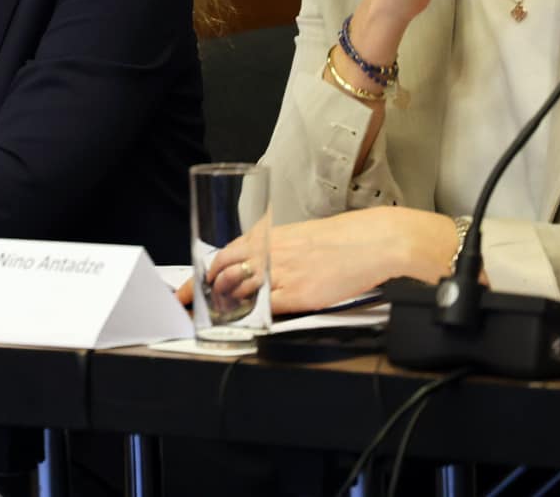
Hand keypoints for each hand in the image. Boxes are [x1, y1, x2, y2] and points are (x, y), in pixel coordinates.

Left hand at [178, 208, 456, 314]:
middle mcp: (271, 252)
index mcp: (269, 236)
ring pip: (239, 291)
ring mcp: (283, 273)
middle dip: (202, 294)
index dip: (198, 275)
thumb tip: (259, 268)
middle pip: (222, 273)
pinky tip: (241, 322)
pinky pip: (265, 307)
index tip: (183, 290)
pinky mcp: (300, 293)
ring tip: (215, 317)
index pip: (222, 255)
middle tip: (191, 308)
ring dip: (223, 305)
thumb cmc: (344, 239)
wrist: (375, 242)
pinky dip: (249, 315)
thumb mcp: (301, 237)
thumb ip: (277, 250)